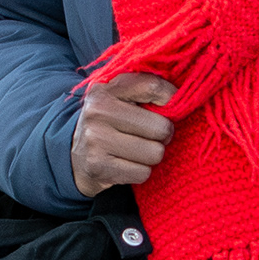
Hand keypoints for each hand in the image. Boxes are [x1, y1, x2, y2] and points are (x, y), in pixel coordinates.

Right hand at [73, 73, 176, 195]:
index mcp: (106, 89)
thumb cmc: (109, 124)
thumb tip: (183, 95)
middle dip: (162, 135)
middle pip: (161, 127)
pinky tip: (127, 164)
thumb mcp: (119, 98)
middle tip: (150, 136)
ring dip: (151, 155)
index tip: (172, 107)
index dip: (172, 99)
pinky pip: (142, 173)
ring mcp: (96, 139)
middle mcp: (98, 111)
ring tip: (137, 150)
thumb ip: (145, 91)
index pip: (153, 87)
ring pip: (154, 153)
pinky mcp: (98, 166)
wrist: (75, 156)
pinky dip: (140, 172)